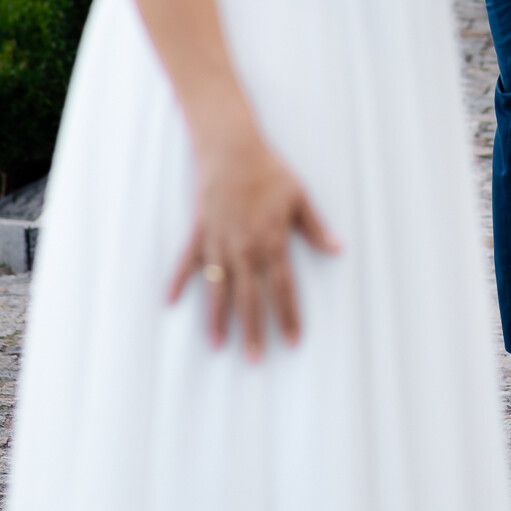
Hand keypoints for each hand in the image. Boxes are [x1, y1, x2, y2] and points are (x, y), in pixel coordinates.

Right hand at [168, 124, 340, 359]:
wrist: (233, 150)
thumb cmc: (269, 172)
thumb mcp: (300, 198)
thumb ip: (316, 229)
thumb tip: (338, 249)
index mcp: (271, 241)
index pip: (282, 288)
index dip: (288, 315)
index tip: (292, 340)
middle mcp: (243, 248)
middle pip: (249, 298)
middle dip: (253, 330)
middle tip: (255, 359)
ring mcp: (218, 242)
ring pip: (217, 288)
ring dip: (217, 317)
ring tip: (217, 345)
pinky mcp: (200, 233)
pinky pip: (187, 262)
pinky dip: (178, 282)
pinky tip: (171, 303)